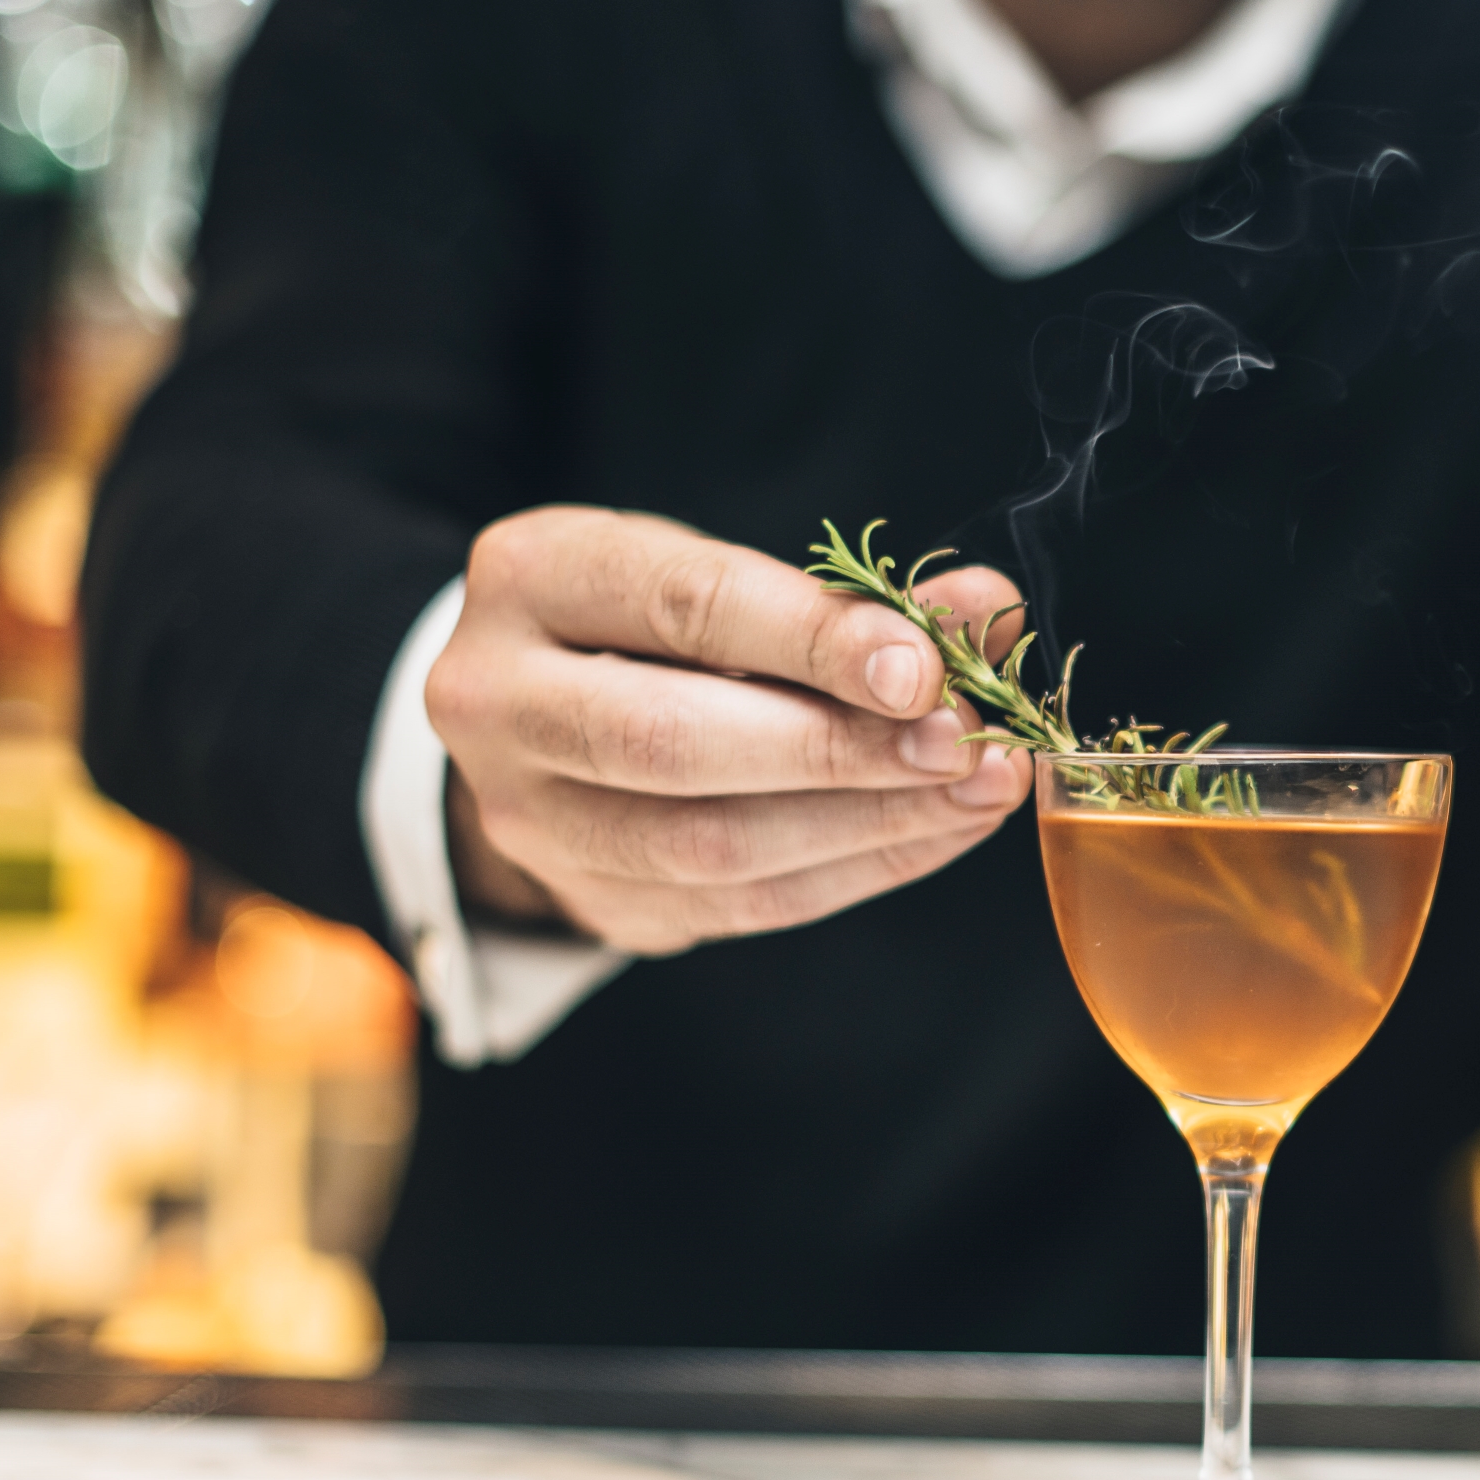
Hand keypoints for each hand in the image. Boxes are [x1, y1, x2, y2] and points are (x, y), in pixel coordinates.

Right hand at [427, 506, 1030, 952]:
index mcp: (530, 579)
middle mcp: (496, 701)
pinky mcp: (592, 902)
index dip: (814, 641)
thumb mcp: (726, 574)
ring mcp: (530, 819)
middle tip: (961, 743)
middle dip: (838, 749)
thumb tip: (983, 613)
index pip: (683, 608)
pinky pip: (743, 905)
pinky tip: (938, 830)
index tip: (925, 669)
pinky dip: (858, 868)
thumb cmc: (652, 627)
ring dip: (867, 822)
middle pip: (672, 745)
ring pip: (709, 847)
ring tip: (977, 790)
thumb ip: (850, 597)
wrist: (541, 721)